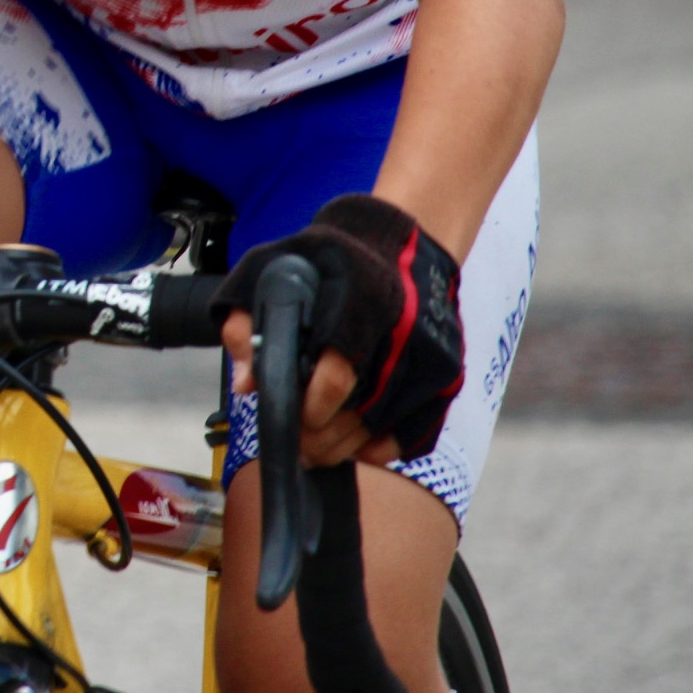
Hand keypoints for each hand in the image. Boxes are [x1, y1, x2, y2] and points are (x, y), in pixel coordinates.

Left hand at [210, 193, 466, 461]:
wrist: (399, 244)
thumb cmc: (331, 260)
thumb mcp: (272, 271)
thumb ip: (248, 324)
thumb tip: (246, 383)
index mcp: (355, 305)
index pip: (335, 380)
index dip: (310, 409)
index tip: (292, 417)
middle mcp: (400, 335)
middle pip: (358, 415)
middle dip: (321, 438)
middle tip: (297, 446)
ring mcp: (429, 360)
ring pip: (383, 430)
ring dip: (345, 448)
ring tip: (318, 449)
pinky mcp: (446, 377)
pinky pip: (416, 434)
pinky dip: (384, 447)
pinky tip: (358, 444)